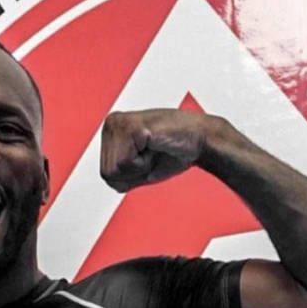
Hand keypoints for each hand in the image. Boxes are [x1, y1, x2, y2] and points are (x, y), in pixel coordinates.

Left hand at [99, 109, 220, 191]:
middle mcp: (111, 123)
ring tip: (153, 149)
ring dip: (140, 167)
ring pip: (115, 169)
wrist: (200, 139)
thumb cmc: (174, 153)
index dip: (131, 177)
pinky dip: (145, 163)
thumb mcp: (143, 169)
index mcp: (111, 131)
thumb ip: (123, 176)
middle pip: (108, 173)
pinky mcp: (131, 128)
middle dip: (135, 173)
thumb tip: (113, 184)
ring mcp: (120, 123)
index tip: (149, 159)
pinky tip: (155, 146)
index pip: (106, 174)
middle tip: (153, 154)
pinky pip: (127, 163)